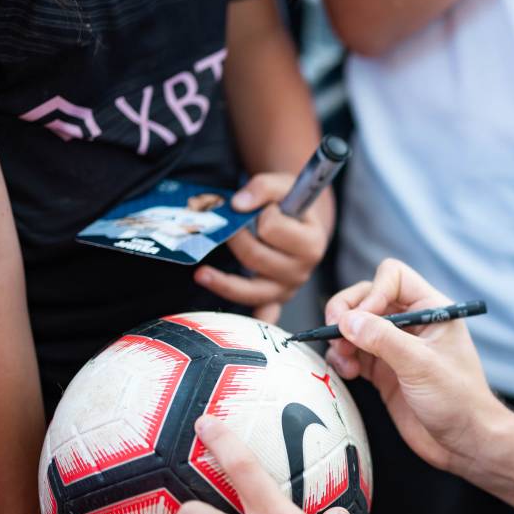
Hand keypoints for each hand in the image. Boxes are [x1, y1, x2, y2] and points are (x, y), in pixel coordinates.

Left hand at [195, 173, 331, 323]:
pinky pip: (259, 315)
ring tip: (201, 271)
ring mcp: (286, 290)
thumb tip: (238, 205)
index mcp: (312, 243)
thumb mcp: (283, 185)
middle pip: (255, 257)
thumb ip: (263, 187)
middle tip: (233, 226)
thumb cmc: (290, 205)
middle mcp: (302, 272)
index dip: (262, 213)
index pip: (272, 228)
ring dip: (221, 280)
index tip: (264, 208)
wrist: (300, 223)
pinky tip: (234, 329)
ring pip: (248, 290)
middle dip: (238, 237)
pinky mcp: (272, 301)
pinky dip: (250, 321)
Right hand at [323, 259, 503, 474]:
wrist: (464, 443)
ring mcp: (395, 346)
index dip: (373, 292)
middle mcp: (411, 322)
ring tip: (344, 359)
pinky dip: (343, 358)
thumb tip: (348, 320)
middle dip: (348, 313)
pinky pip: (353, 352)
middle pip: (368, 297)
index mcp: (431, 309)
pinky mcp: (383, 370)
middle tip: (337, 334)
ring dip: (341, 337)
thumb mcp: (421, 365)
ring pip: (356, 325)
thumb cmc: (458, 401)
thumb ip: (383, 339)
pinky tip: (347, 372)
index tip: (363, 319)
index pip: (393, 276)